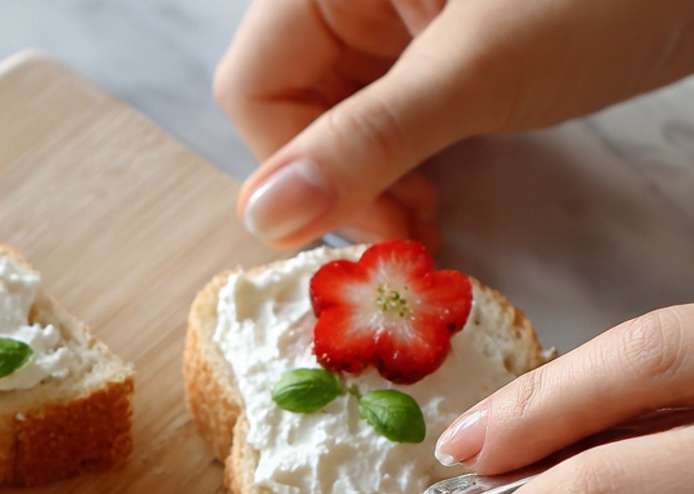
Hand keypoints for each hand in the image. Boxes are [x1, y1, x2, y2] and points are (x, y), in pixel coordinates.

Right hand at [216, 0, 693, 247]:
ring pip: (333, 118)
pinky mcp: (436, 38)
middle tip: (399, 234)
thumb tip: (263, 220)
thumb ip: (364, 143)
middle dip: (336, 183)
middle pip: (289, 106)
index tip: (362, 224)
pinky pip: (382, 113)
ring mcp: (393, 12)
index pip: (254, 86)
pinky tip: (433, 189)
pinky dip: (400, 161)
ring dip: (368, 182)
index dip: (292, 169)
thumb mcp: (477, 72)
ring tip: (422, 220)